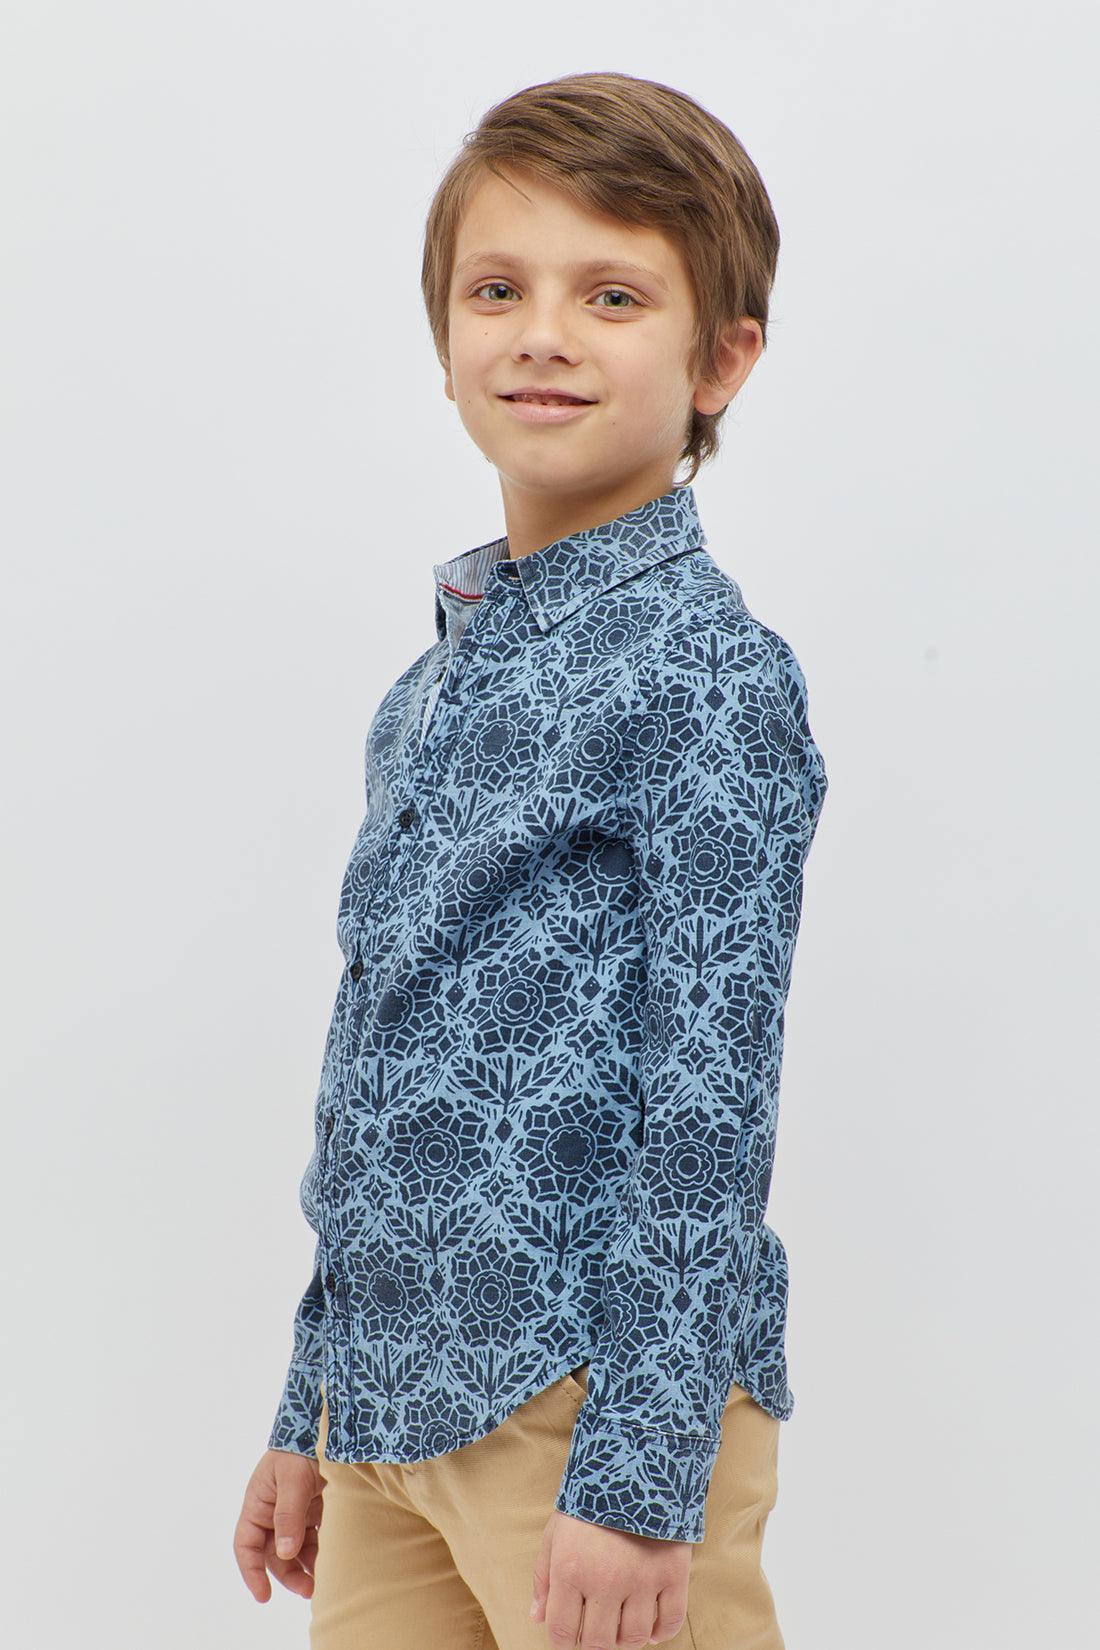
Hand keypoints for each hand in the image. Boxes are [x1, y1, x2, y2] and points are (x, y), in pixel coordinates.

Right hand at [233, 1448, 324, 1601]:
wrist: (327, 1427)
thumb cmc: (301, 1447)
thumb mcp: (292, 1480)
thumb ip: (288, 1516)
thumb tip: (284, 1553)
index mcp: (258, 1504)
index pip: (247, 1545)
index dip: (252, 1572)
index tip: (263, 1596)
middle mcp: (273, 1512)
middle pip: (274, 1554)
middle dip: (288, 1574)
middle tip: (308, 1590)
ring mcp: (295, 1512)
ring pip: (296, 1550)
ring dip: (307, 1567)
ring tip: (324, 1581)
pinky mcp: (315, 1510)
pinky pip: (315, 1538)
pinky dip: (321, 1552)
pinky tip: (333, 1562)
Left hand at [530, 1509, 691, 1646]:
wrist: (634, 1461)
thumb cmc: (589, 1501)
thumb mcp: (555, 1532)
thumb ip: (543, 1577)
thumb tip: (537, 1618)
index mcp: (570, 1570)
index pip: (562, 1632)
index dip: (563, 1641)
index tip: (569, 1634)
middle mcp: (605, 1581)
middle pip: (599, 1642)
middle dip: (593, 1640)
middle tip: (597, 1624)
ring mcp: (642, 1579)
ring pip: (634, 1639)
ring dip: (625, 1639)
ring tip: (622, 1622)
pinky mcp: (673, 1573)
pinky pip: (671, 1622)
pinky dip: (661, 1633)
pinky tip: (651, 1626)